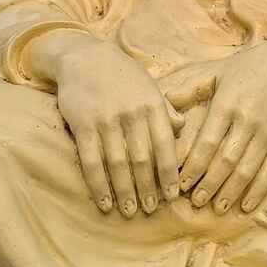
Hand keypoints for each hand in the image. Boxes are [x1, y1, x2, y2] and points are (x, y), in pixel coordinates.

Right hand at [48, 36, 183, 216]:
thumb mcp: (149, 84)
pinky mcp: (83, 125)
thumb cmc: (121, 72)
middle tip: (151, 210)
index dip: (169, 173)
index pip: (166, 145)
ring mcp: (106, 119)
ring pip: (118, 164)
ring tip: (129, 210)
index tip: (173, 196)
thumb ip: (165, 107)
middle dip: (148, 188)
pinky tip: (104, 202)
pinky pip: (91, 161)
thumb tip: (183, 128)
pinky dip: (98, 185)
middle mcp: (131, 113)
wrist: (84, 55)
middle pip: (142, 160)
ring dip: (125, 191)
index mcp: (152, 103)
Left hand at [161, 36, 266, 215]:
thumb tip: (163, 98)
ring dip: (231, 191)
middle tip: (195, 202)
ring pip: (247, 170)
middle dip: (209, 184)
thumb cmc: (246, 68)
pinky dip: (258, 191)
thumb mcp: (215, 71)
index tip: (181, 183)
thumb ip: (189, 87)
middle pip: (225, 161)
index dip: (194, 166)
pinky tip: (246, 206)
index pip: (207, 142)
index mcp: (227, 104)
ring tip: (217, 208)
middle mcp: (247, 121)